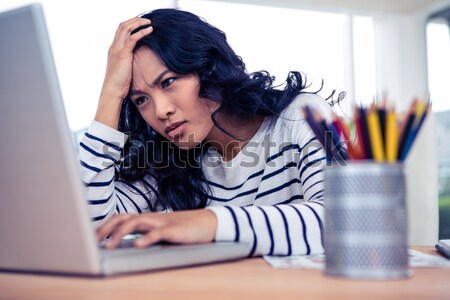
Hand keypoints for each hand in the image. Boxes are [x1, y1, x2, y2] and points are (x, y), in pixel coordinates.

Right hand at [95, 17, 152, 128]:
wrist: (113, 91)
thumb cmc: (119, 84)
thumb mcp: (124, 70)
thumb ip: (129, 63)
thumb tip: (138, 63)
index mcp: (113, 50)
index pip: (120, 31)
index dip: (130, 25)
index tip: (140, 24)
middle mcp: (114, 47)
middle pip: (122, 26)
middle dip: (135, 20)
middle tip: (146, 20)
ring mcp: (117, 49)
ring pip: (126, 28)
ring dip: (139, 23)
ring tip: (149, 22)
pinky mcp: (123, 54)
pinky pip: (133, 38)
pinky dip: (142, 32)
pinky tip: (150, 31)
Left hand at [97, 209, 216, 248]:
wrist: (206, 223)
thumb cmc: (181, 230)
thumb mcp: (159, 232)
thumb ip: (144, 235)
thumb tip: (123, 246)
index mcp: (146, 219)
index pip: (120, 218)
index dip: (104, 227)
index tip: (90, 238)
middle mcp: (151, 218)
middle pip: (123, 218)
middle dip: (105, 229)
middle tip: (92, 242)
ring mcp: (162, 222)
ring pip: (136, 222)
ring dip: (120, 234)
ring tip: (108, 246)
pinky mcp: (173, 230)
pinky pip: (157, 233)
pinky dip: (146, 238)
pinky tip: (137, 245)